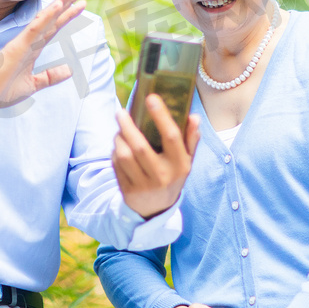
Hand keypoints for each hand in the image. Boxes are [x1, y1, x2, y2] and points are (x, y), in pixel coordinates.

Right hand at [0, 0, 86, 110]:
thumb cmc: (4, 90)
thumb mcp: (33, 84)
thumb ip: (50, 76)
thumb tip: (69, 70)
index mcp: (34, 48)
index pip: (53, 27)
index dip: (67, 14)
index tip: (81, 2)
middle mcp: (31, 41)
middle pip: (53, 18)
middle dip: (67, 1)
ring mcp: (25, 42)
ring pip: (46, 18)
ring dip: (61, 3)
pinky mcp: (18, 47)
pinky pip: (36, 29)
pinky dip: (47, 16)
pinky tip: (58, 5)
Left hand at [113, 95, 199, 217]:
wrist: (156, 209)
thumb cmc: (172, 176)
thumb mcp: (186, 161)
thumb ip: (191, 139)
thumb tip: (194, 116)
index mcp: (180, 165)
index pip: (171, 137)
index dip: (161, 116)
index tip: (151, 98)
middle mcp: (162, 176)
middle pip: (140, 146)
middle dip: (127, 126)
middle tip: (121, 112)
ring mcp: (144, 185)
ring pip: (124, 155)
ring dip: (118, 138)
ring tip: (119, 129)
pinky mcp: (128, 190)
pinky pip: (116, 165)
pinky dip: (114, 152)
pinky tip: (118, 146)